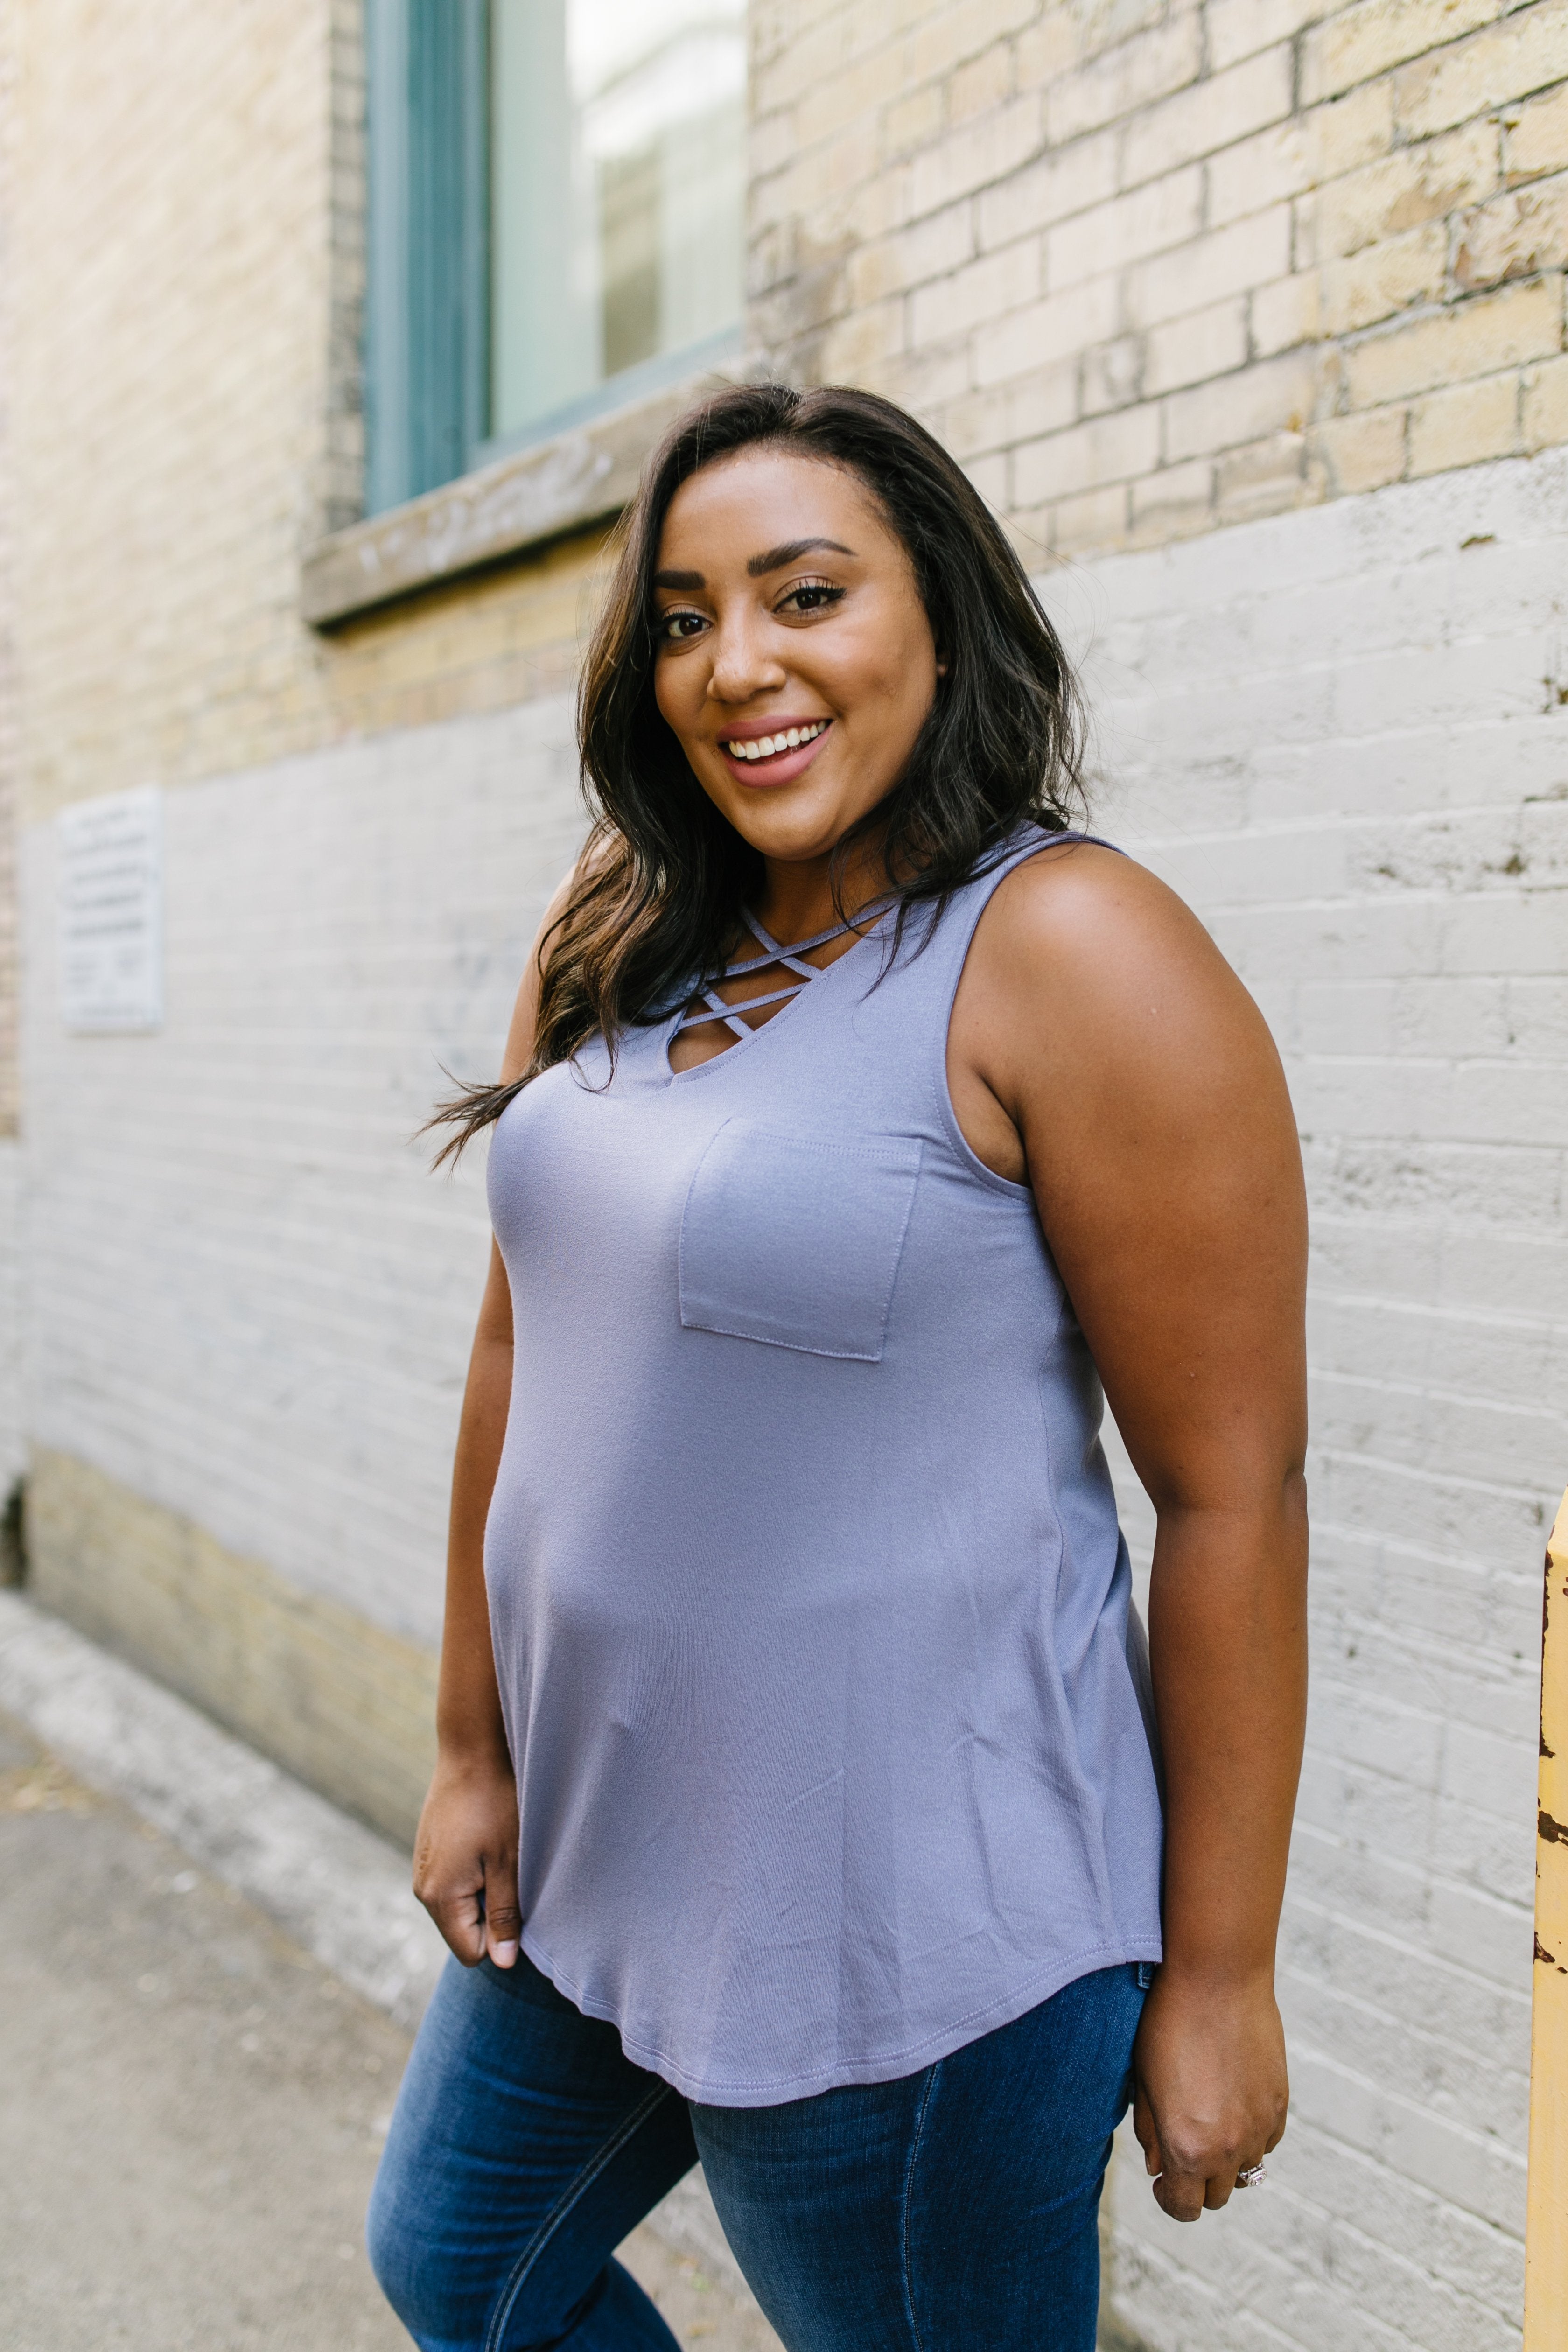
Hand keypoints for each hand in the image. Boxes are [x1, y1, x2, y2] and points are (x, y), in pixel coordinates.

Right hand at [412, 1749, 521, 1967]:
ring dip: (486, 1890)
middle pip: (463, 1931)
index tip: (518, 1899)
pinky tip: (487, 1839)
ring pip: (460, 1905)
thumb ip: (505, 1915)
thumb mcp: (509, 1862)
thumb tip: (503, 1963)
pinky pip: (454, 1882)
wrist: (472, 1750)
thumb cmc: (496, 1804)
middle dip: (492, 1914)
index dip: (500, 1937)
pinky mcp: (430, 1851)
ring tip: (500, 1852)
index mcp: (439, 1897)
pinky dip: (475, 1871)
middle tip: (511, 1872)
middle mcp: (423, 1888)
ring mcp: (423, 1867)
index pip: (471, 1952)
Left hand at [1131, 1966, 1287, 2220]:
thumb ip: (1150, 2132)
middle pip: (1217, 2195)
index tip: (1161, 2180)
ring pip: (1247, 2172)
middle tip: (1182, 2150)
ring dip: (1227, 2161)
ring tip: (1208, 2124)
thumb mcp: (1143, 2081)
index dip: (1169, 2199)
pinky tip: (1231, 2104)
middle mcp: (1229, 2148)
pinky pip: (1266, 2141)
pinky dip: (1250, 2136)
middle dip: (1197, 2182)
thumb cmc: (1167, 2023)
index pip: (1184, 2207)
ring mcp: (1260, 2128)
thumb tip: (1157, 2168)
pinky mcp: (1280, 2104)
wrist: (1217, 1978)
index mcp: (1188, 2149)